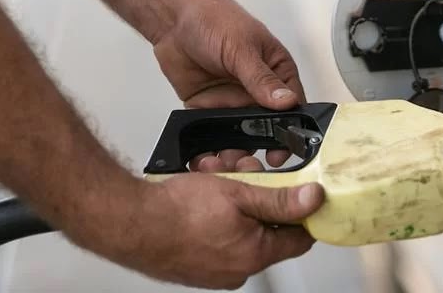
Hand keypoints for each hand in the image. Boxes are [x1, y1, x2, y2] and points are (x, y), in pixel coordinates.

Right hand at [79, 175, 324, 289]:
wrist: (129, 222)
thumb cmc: (175, 211)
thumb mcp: (239, 193)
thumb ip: (280, 199)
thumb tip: (313, 199)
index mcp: (255, 255)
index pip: (299, 238)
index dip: (304, 211)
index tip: (304, 192)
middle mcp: (237, 270)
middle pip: (267, 228)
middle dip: (260, 193)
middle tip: (248, 171)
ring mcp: (214, 270)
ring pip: (240, 227)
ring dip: (235, 198)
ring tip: (218, 174)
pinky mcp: (195, 265)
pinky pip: (218, 235)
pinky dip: (216, 214)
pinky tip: (202, 191)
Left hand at [153, 0, 303, 170]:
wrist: (173, 18)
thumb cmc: (214, 18)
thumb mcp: (242, 48)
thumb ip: (261, 78)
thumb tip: (287, 101)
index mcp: (277, 72)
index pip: (292, 106)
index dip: (291, 130)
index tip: (285, 150)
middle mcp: (257, 91)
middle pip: (268, 128)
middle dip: (263, 149)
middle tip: (256, 166)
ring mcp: (233, 102)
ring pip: (241, 136)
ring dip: (237, 152)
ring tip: (229, 164)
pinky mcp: (208, 109)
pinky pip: (213, 135)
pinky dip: (212, 149)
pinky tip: (208, 159)